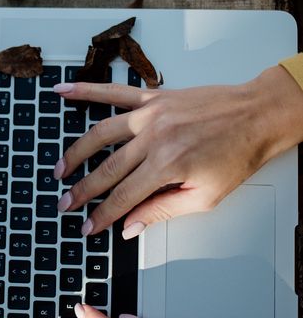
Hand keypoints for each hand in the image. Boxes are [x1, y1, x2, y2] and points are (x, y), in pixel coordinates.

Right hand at [53, 65, 302, 237]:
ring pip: (101, 133)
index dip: (102, 215)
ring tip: (59, 168)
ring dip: (76, 152)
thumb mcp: (206, 196)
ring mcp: (151, 114)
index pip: (124, 197)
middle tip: (65, 204)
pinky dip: (87, 91)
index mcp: (168, 165)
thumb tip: (132, 226)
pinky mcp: (155, 96)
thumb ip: (163, 210)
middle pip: (107, 169)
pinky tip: (64, 92)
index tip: (88, 226)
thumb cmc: (238, 154)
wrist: (258, 115)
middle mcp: (155, 137)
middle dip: (82, 190)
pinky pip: (114, 92)